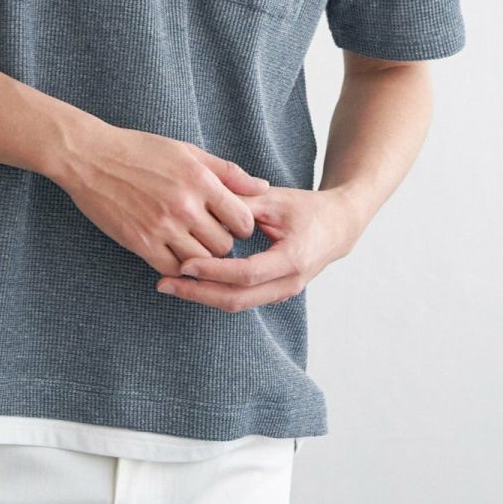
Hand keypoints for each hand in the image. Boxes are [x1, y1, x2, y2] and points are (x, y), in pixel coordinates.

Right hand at [59, 125, 272, 278]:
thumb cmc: (140, 150)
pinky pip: (173, 269)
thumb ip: (227, 172)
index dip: (242, 225)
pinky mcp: (140, 243)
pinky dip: (177, 266)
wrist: (90, 158)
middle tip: (209, 234)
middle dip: (222, 243)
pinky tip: (172, 252)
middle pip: (224, 246)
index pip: (243, 220)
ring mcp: (162, 227)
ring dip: (201, 258)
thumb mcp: (187, 151)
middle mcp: (184, 206)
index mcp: (199, 180)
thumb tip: (263, 187)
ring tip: (191, 244)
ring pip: (202, 262)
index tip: (230, 223)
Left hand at [154, 186, 358, 310]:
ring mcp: (283, 292)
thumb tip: (201, 202)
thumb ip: (239, 202)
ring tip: (170, 285)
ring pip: (238, 304)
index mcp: (292, 259)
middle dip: (198, 293)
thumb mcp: (274, 199)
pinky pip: (242, 299)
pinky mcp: (275, 293)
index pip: (246, 273)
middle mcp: (289, 282)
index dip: (213, 271)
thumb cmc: (306, 208)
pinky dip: (215, 293)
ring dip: (203, 296)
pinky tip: (191, 283)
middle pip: (238, 299)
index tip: (184, 264)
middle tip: (164, 284)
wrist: (339, 226)